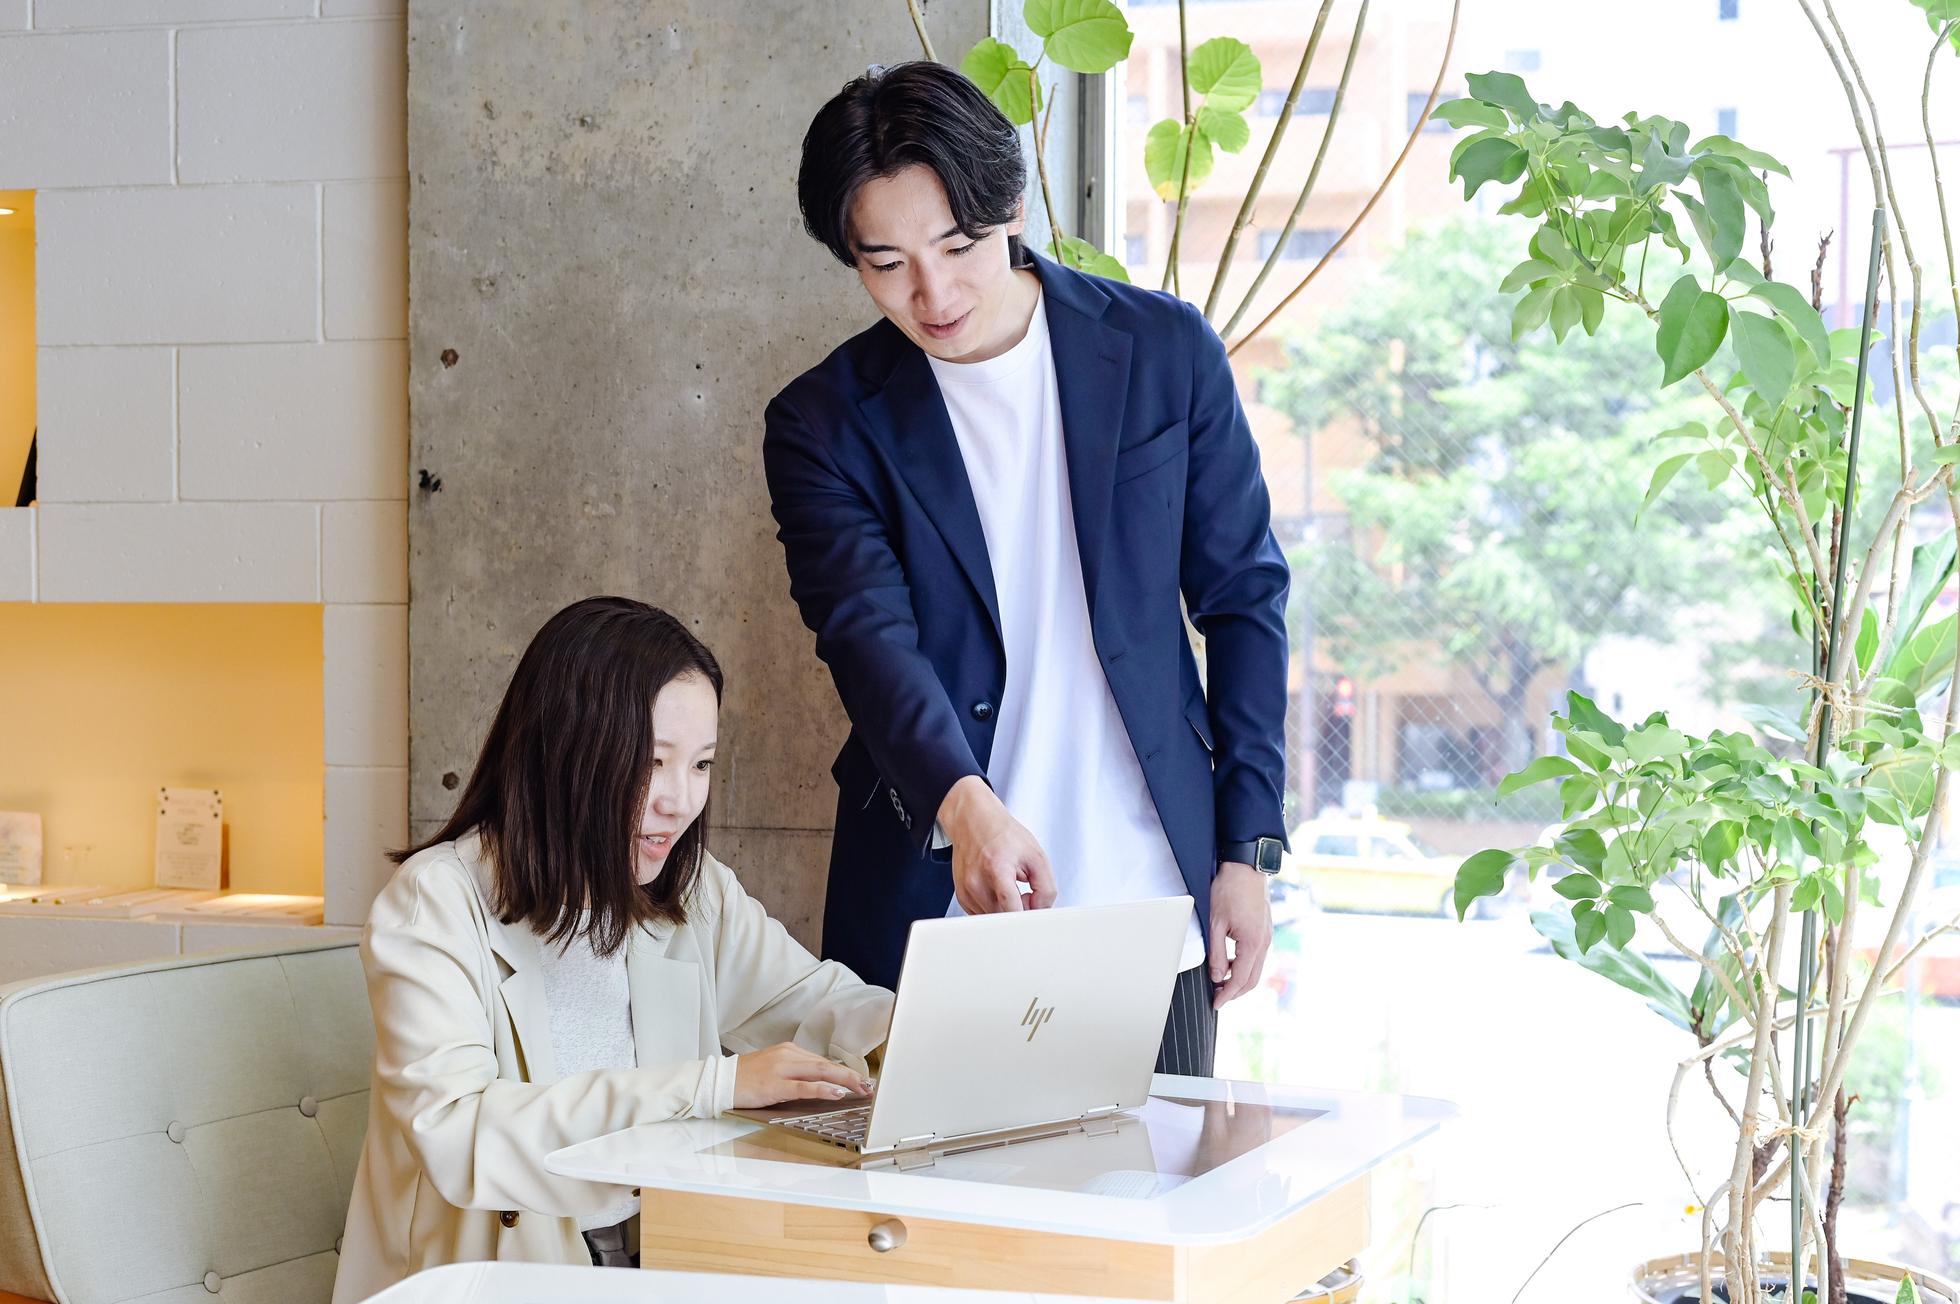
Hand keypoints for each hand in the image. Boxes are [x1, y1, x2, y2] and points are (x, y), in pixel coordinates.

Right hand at [733, 1043, 872, 1108]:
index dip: (844, 1071)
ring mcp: (781, 1069)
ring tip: (860, 1088)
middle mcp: (788, 1055)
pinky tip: (837, 1093)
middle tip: (868, 1085)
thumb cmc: (745, 1078)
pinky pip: (804, 1087)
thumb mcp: (774, 1068)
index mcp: (788, 1050)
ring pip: (820, 1072)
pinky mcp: (775, 1084)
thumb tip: (819, 1082)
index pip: (823, 1061)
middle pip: (826, 1064)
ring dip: (844, 1081)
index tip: (860, 1079)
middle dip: (850, 1075)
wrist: (719, 1080)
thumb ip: (795, 1072)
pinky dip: (823, 1089)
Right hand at [937, 775, 1056, 913]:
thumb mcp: (1036, 854)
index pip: (1012, 910)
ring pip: (994, 920)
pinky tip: (998, 890)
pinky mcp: (962, 897)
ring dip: (1007, 911)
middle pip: (1004, 919)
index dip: (1029, 917)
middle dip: (1020, 912)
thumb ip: (1045, 887)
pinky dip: (995, 908)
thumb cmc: (1003, 834)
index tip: (1037, 917)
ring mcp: (966, 891)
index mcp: (996, 869)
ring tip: (1011, 888)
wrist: (973, 820)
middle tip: (1026, 894)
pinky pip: (983, 915)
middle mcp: (976, 883)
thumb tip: (1041, 910)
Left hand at [1208, 861, 1271, 1007]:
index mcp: (1253, 944)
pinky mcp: (1265, 930)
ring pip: (1256, 969)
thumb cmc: (1229, 890)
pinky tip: (1230, 963)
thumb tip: (1217, 976)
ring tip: (1221, 982)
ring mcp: (1267, 936)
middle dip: (1235, 992)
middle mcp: (1264, 943)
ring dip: (1240, 979)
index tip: (1215, 1004)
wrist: (1246, 867)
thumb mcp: (1216, 923)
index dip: (1227, 995)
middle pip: (1252, 980)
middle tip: (1217, 997)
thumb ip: (1218, 953)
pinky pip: (1257, 956)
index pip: (1240, 980)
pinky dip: (1245, 966)